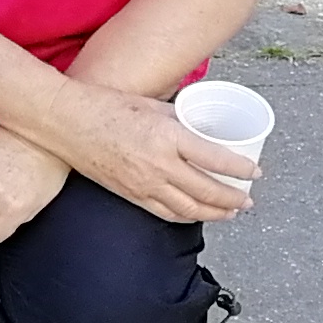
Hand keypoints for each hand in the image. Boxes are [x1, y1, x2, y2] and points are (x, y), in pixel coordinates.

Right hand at [54, 87, 257, 225]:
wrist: (66, 121)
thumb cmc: (106, 105)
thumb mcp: (152, 104)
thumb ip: (179, 121)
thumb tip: (200, 130)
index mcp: (168, 136)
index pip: (217, 159)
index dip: (241, 170)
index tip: (255, 172)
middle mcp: (160, 165)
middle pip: (208, 191)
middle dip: (234, 199)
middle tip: (248, 199)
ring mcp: (144, 184)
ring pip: (190, 209)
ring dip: (215, 214)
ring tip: (231, 213)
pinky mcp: (130, 194)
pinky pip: (166, 213)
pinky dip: (187, 217)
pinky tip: (197, 215)